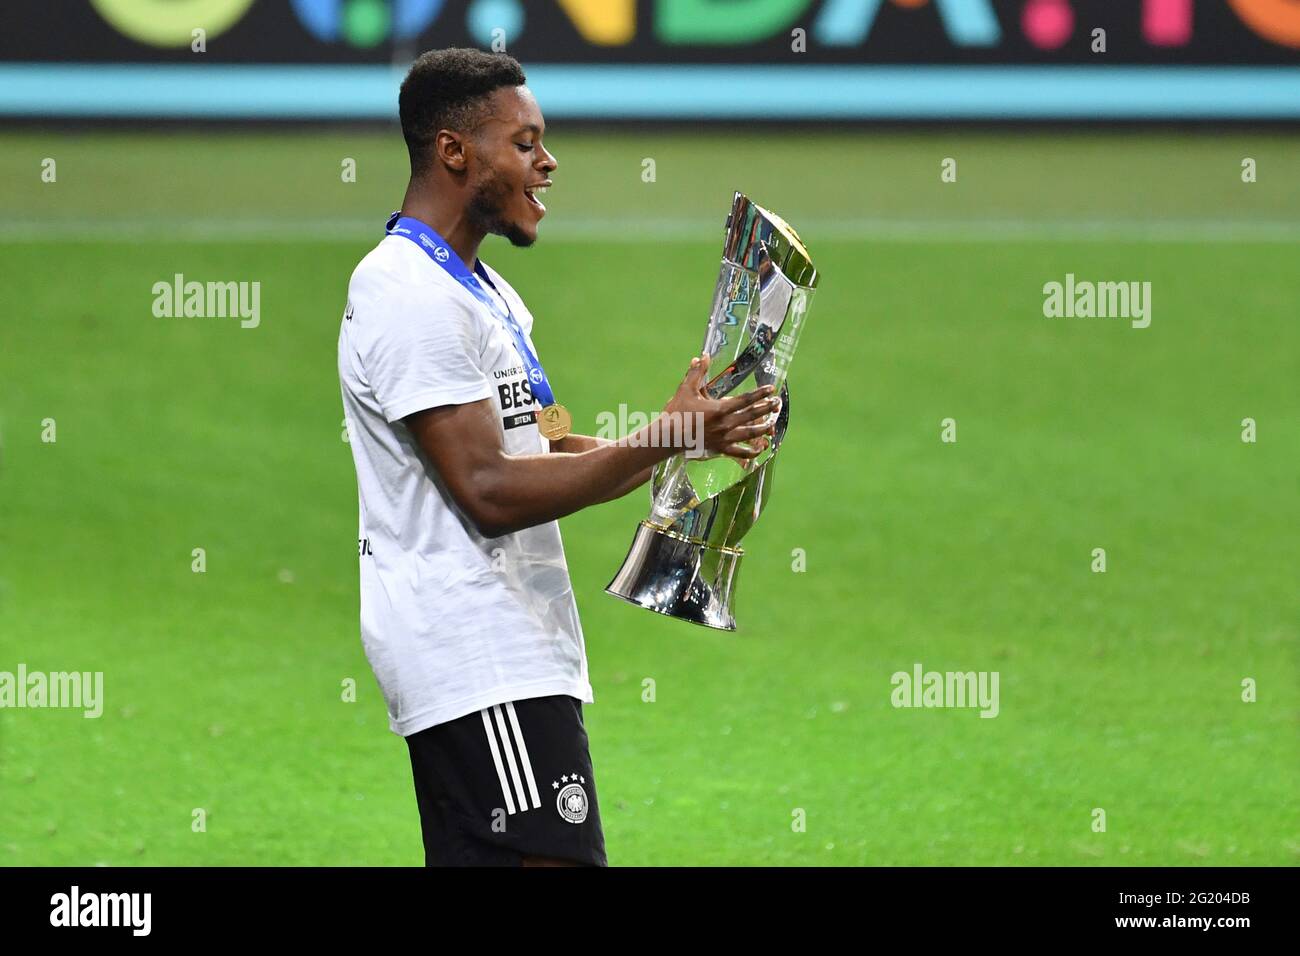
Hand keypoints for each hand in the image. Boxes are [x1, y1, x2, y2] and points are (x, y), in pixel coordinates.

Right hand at [663, 353, 777, 459]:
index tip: (771, 389)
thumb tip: (703, 356)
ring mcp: (724, 438)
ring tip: (773, 422)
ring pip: (750, 434)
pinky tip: (761, 448)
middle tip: (778, 403)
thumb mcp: (686, 389)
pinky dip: (752, 452)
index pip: (745, 400)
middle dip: (767, 408)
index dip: (760, 394)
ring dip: (764, 428)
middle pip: (752, 416)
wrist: (668, 437)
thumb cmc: (676, 412)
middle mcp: (725, 425)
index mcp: (719, 409)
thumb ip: (697, 372)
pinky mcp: (720, 449)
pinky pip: (740, 453)